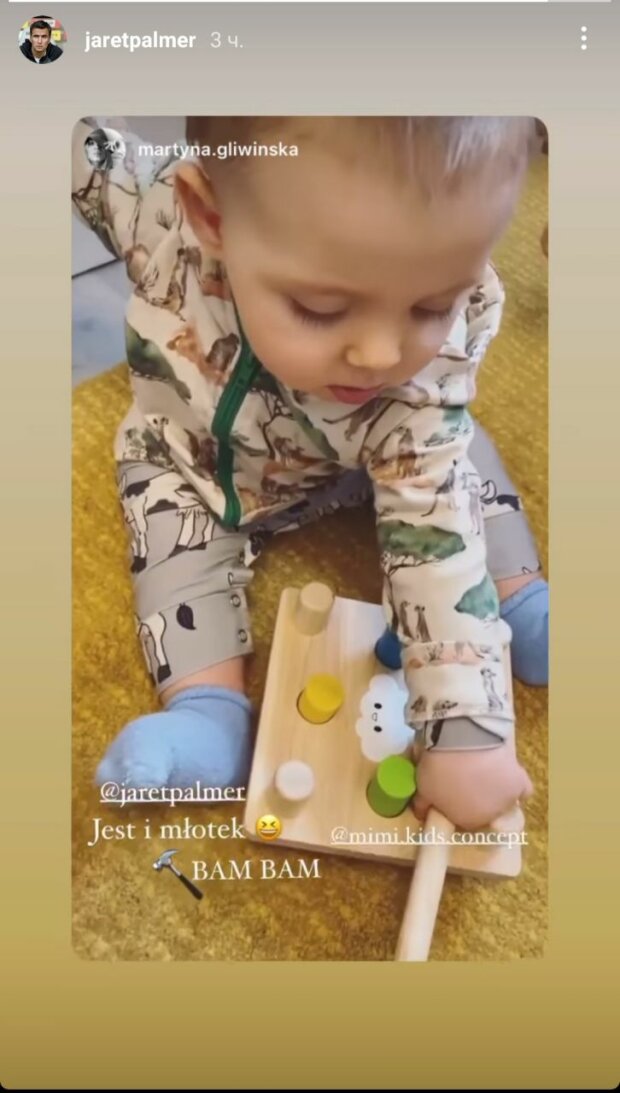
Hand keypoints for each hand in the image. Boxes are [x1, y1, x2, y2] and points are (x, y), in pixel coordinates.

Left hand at [412, 744, 532, 830]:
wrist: (463, 741)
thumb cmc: (439, 768)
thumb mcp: (422, 788)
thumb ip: (423, 805)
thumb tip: (422, 813)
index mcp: (465, 820)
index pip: (464, 820)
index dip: (459, 807)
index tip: (453, 795)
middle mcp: (489, 817)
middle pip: (485, 812)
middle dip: (477, 800)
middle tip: (467, 781)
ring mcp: (507, 801)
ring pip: (504, 802)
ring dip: (496, 792)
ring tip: (485, 773)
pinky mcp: (520, 783)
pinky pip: (523, 791)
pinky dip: (517, 786)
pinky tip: (509, 777)